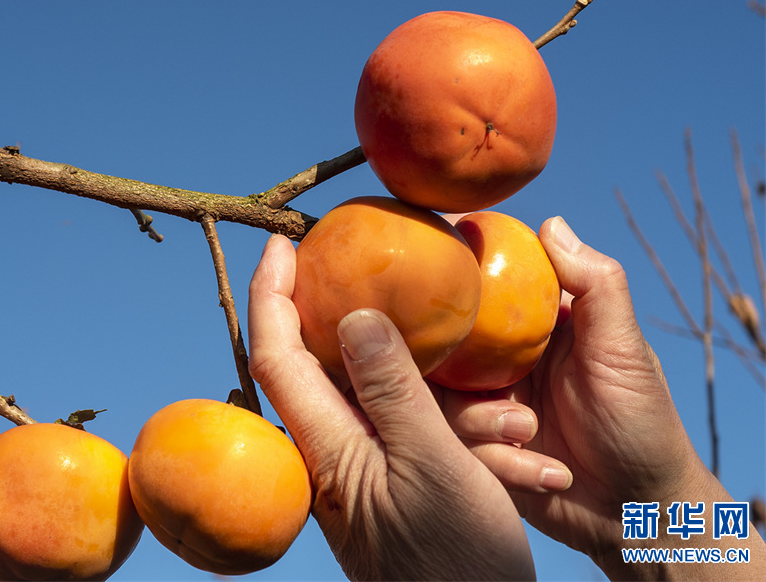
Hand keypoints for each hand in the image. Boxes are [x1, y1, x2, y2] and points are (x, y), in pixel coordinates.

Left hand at [248, 234, 534, 580]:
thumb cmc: (452, 563)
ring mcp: (364, 469)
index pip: (276, 355)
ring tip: (513, 434)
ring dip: (454, 403)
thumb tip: (358, 316)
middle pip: (328, 365)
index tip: (283, 243)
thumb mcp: (432, 468)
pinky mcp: (394, 482)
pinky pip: (422, 435)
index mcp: (326, 447)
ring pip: (393, 403)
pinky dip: (466, 434)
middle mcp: (333, 453)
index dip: (273, 293)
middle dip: (374, 328)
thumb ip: (393, 390)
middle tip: (411, 290)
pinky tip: (519, 457)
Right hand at [450, 216, 765, 578]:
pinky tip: (546, 471)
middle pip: (443, 346)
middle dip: (456, 370)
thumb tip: (551, 224)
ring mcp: (485, 407)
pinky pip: (459, 447)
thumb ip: (595, 286)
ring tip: (530, 434)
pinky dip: (502, 462)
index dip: (454, 278)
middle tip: (495, 391)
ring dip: (484, 423)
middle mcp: (500, 363)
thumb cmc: (641, 424)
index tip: (431, 270)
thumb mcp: (623, 349)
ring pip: (442, 400)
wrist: (639, 513)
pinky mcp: (479, 451)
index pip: (481, 289)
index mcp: (531, 329)